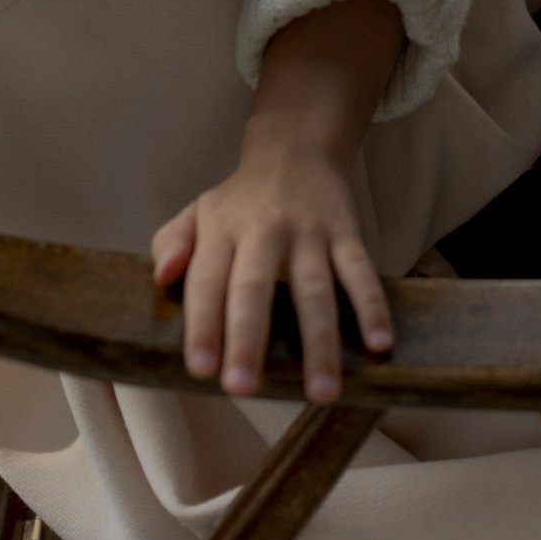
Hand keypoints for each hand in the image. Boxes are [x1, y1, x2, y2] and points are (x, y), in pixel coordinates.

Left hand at [152, 140, 391, 404]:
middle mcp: (264, 230)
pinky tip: (379, 343)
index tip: (201, 369)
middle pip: (254, 286)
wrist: (297, 148)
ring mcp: (309, 232)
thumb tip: (161, 275)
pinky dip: (372, 306)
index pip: (206, 280)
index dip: (203, 324)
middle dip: (248, 338)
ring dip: (319, 341)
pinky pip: (361, 271)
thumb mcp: (198, 211)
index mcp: (222, 229)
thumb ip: (172, 242)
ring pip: (315, 289)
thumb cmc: (241, 199)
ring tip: (321, 391)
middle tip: (243, 388)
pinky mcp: (346, 232)